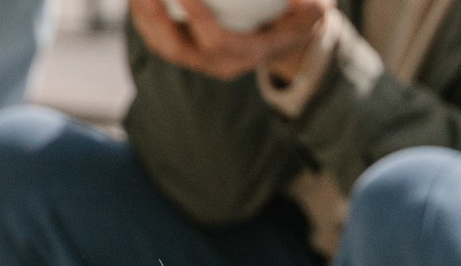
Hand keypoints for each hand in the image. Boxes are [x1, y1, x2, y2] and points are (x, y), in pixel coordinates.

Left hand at [127, 0, 326, 80]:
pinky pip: (159, 37)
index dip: (200, 20)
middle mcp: (219, 65)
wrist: (287, 37)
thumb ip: (311, 3)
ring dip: (144, 18)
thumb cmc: (302, 15)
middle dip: (157, 21)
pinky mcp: (187, 52)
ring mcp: (200, 61)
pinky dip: (145, 16)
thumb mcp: (316, 9)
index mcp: (248, 55)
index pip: (218, 42)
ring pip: (163, 46)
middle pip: (178, 49)